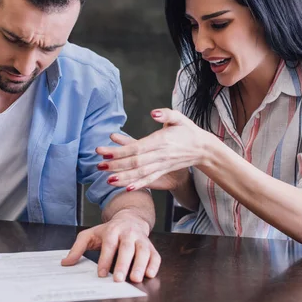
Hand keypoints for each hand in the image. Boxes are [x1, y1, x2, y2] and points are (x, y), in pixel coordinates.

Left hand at [61, 209, 160, 282]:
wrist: (130, 219)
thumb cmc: (109, 230)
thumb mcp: (91, 235)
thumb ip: (78, 248)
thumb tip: (65, 263)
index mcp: (112, 230)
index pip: (109, 245)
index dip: (105, 259)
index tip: (101, 273)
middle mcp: (128, 234)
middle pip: (127, 248)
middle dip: (123, 264)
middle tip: (118, 279)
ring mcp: (141, 239)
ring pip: (143, 251)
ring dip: (140, 265)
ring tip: (135, 279)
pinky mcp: (151, 246)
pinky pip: (155, 255)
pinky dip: (154, 265)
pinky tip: (149, 274)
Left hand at [96, 108, 210, 191]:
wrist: (203, 149)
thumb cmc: (188, 131)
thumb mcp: (180, 118)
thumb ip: (166, 114)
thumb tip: (153, 113)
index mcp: (161, 141)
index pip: (137, 148)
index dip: (119, 151)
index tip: (104, 151)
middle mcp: (161, 155)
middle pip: (135, 163)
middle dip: (116, 166)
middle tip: (99, 165)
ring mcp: (162, 165)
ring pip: (141, 174)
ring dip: (124, 178)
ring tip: (107, 180)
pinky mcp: (163, 171)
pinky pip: (150, 180)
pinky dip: (138, 185)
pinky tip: (126, 188)